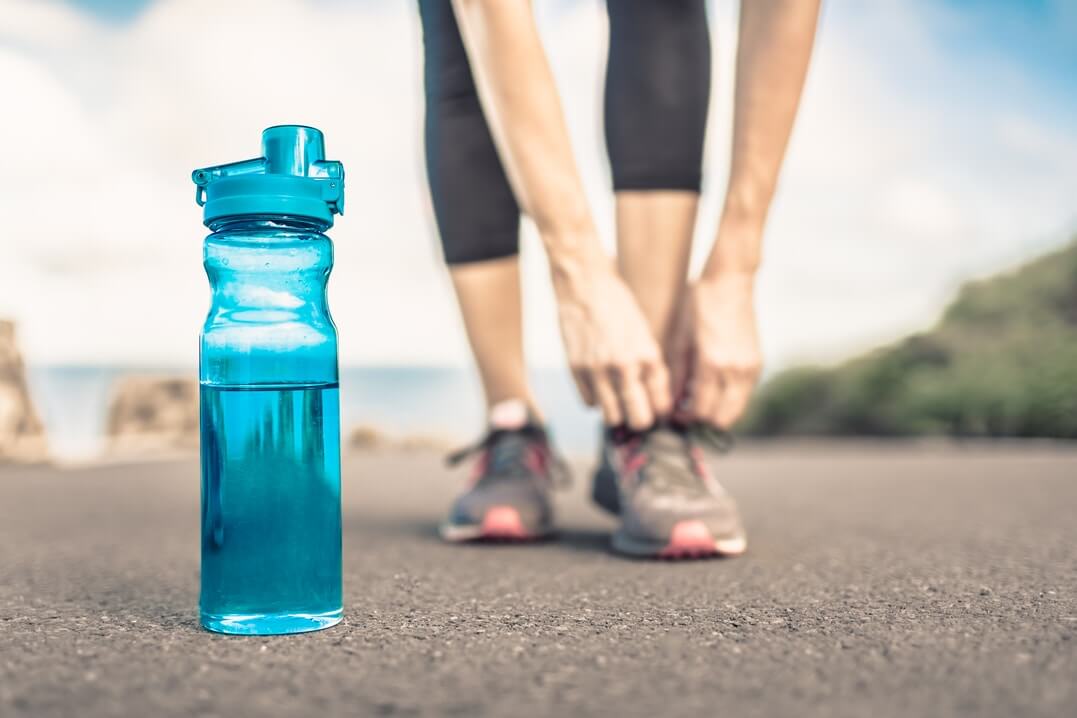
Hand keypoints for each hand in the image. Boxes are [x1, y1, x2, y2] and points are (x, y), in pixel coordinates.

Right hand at [552, 253, 671, 428]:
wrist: (583, 284)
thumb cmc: (616, 304)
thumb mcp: (642, 332)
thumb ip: (648, 364)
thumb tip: (652, 396)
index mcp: (648, 355)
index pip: (661, 404)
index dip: (659, 411)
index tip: (656, 410)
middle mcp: (625, 366)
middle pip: (638, 419)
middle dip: (640, 419)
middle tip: (637, 412)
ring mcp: (597, 370)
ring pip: (611, 418)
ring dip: (616, 413)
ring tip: (616, 400)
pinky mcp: (575, 370)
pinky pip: (588, 404)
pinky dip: (595, 400)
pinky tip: (598, 386)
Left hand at [670, 273, 761, 428]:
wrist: (730, 279)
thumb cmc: (699, 302)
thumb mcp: (680, 338)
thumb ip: (678, 375)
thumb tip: (674, 403)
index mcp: (712, 363)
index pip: (702, 411)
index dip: (686, 419)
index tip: (675, 416)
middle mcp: (735, 370)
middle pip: (722, 419)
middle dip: (703, 421)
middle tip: (687, 412)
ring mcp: (750, 367)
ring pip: (737, 411)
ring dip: (718, 411)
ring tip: (699, 399)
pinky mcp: (757, 363)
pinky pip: (744, 395)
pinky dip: (729, 399)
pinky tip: (713, 386)